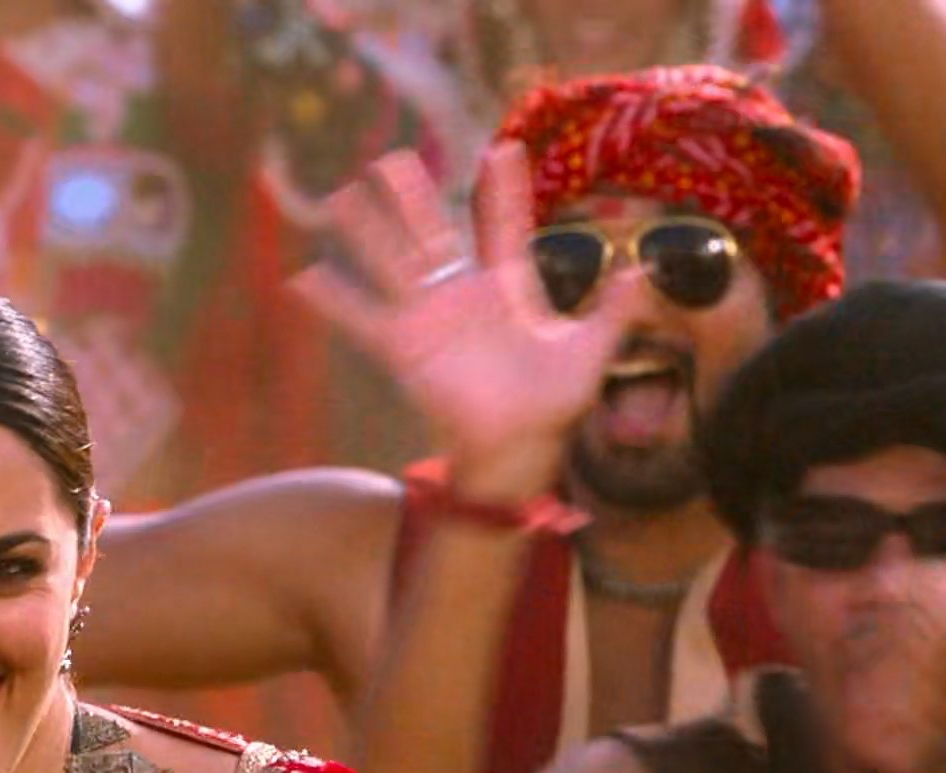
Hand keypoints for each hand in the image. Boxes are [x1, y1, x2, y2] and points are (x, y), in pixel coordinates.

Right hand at [293, 143, 649, 502]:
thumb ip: (614, 309)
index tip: (501, 151)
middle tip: (391, 160)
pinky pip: (362, 320)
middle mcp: (462, 295)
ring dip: (367, 232)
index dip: (503, 192)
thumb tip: (641, 270)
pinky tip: (305, 277)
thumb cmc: (555, 403)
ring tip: (341, 197)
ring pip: (393, 263)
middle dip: (412, 198)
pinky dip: (334, 301)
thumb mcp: (592, 350)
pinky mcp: (404, 348)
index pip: (503, 227)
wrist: (519, 448)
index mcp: (507, 288)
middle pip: (432, 233)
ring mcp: (429, 319)